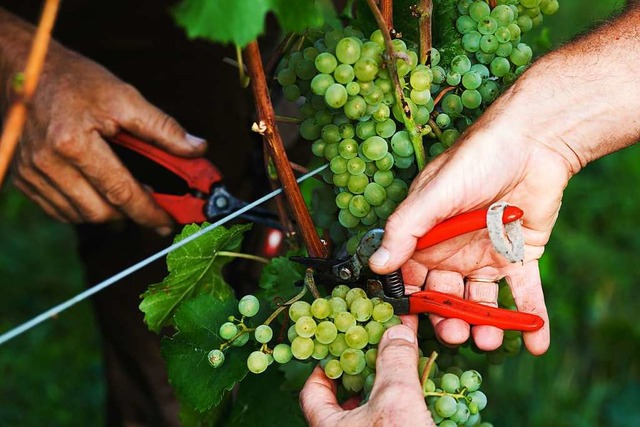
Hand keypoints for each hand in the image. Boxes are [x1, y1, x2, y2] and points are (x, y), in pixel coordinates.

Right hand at [7, 40, 205, 231]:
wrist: (29, 69)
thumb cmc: (78, 81)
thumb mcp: (125, 97)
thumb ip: (163, 128)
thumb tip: (197, 149)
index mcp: (73, 143)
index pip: (120, 192)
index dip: (149, 212)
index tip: (168, 222)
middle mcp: (47, 163)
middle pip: (99, 212)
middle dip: (130, 214)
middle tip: (152, 207)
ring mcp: (31, 173)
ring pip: (79, 216)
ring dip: (108, 212)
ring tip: (125, 194)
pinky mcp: (22, 178)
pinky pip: (59, 211)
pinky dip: (83, 209)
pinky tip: (98, 192)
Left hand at [300, 320, 435, 426]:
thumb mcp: (396, 399)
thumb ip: (394, 362)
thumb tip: (397, 333)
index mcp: (327, 426)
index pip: (312, 389)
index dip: (325, 364)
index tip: (340, 346)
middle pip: (344, 397)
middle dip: (364, 370)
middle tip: (378, 350)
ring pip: (371, 409)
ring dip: (387, 386)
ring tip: (404, 367)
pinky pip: (392, 419)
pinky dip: (404, 404)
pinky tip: (421, 394)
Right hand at [368, 94, 572, 354]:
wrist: (532, 141)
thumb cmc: (475, 159)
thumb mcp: (434, 193)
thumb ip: (406, 228)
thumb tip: (376, 264)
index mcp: (426, 237)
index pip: (410, 277)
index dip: (408, 302)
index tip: (407, 325)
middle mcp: (452, 252)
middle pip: (445, 296)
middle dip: (448, 319)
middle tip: (454, 333)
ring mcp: (486, 257)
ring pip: (481, 301)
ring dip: (484, 325)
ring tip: (488, 341)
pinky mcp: (520, 258)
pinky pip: (523, 293)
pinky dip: (530, 319)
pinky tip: (535, 343)